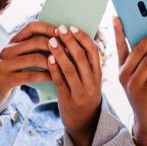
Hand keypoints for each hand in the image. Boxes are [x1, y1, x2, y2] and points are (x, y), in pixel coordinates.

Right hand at [0, 21, 56, 120]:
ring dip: (53, 61)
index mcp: (12, 41)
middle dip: (55, 45)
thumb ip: (34, 48)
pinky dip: (45, 76)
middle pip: (36, 42)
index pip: (32, 26)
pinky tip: (55, 78)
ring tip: (66, 65)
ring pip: (34, 58)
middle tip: (70, 51)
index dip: (48, 27)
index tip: (63, 31)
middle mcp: (7, 49)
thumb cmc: (12, 72)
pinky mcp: (5, 80)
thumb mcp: (19, 57)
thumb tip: (62, 39)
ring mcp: (4, 64)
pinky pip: (30, 75)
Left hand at [48, 25, 102, 145]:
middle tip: (59, 28)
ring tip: (50, 41)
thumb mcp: (91, 77)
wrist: (85, 121)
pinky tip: (48, 59)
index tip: (72, 27)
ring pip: (70, 69)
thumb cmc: (85, 92)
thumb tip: (71, 37)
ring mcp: (81, 91)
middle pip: (81, 57)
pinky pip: (60, 82)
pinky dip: (54, 69)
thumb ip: (85, 61)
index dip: (82, 37)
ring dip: (59, 53)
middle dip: (69, 41)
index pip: (93, 50)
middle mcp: (92, 81)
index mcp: (98, 72)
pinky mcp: (69, 99)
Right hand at [113, 17, 146, 143]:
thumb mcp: (138, 74)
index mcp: (121, 68)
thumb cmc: (145, 91)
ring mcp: (134, 85)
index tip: (119, 15)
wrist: (146, 119)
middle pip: (138, 50)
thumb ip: (141, 59)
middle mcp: (124, 75)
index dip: (118, 30)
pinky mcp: (146, 95)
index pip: (119, 45)